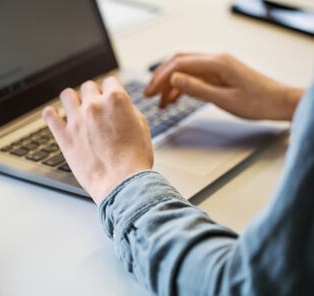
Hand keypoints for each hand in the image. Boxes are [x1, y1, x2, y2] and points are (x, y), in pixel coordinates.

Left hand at [42, 77, 152, 203]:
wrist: (122, 183)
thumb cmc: (134, 160)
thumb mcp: (142, 127)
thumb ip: (128, 110)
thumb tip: (121, 105)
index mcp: (116, 100)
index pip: (109, 81)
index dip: (110, 90)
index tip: (108, 97)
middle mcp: (94, 105)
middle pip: (88, 86)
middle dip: (92, 95)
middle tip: (95, 108)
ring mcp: (77, 120)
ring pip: (66, 95)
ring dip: (72, 100)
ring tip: (75, 109)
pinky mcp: (64, 136)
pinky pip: (49, 116)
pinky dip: (51, 114)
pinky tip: (55, 117)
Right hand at [145, 53, 303, 120]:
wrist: (279, 102)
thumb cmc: (257, 102)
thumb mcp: (224, 99)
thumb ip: (198, 89)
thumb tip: (174, 79)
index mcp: (217, 63)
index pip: (180, 64)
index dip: (161, 77)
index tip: (149, 91)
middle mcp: (215, 60)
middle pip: (179, 63)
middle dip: (161, 78)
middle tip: (149, 94)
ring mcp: (217, 67)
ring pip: (186, 70)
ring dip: (171, 84)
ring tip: (160, 102)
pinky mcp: (219, 74)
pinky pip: (195, 77)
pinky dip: (182, 87)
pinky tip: (175, 99)